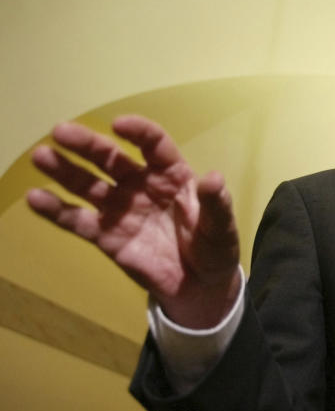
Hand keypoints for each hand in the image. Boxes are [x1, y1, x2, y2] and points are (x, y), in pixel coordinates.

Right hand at [27, 115, 240, 328]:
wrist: (200, 286)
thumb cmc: (214, 247)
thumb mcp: (222, 226)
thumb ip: (216, 204)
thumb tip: (213, 178)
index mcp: (172, 175)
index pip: (154, 145)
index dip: (138, 132)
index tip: (119, 125)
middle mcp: (141, 185)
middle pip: (111, 158)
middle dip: (88, 145)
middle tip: (60, 131)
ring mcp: (121, 209)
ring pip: (89, 185)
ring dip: (64, 171)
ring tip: (41, 157)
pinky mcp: (107, 236)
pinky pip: (79, 221)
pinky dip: (58, 211)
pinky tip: (37, 199)